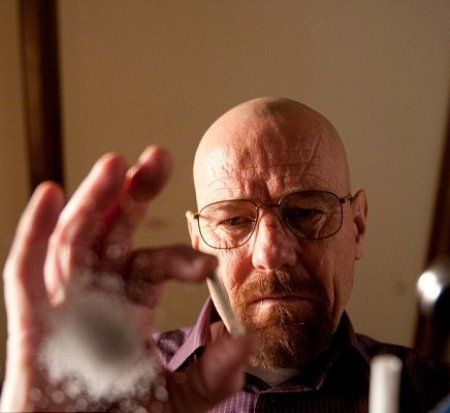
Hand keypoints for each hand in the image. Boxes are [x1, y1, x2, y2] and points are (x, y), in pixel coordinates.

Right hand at [1, 146, 252, 411]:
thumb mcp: (179, 397)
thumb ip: (213, 373)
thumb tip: (246, 341)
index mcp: (130, 299)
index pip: (155, 262)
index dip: (180, 258)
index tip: (207, 266)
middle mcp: (97, 289)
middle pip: (114, 230)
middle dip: (134, 192)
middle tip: (160, 157)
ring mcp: (62, 299)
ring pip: (76, 238)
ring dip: (93, 199)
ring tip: (116, 163)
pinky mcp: (29, 318)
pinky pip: (25, 269)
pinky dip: (33, 231)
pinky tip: (49, 193)